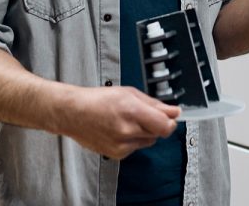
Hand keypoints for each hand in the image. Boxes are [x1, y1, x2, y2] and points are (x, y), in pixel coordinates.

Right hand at [55, 85, 180, 158]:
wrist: (73, 113)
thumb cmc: (98, 100)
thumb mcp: (130, 93)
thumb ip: (155, 104)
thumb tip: (174, 111)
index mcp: (132, 111)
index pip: (165, 125)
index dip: (171, 121)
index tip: (172, 116)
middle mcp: (128, 131)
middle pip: (158, 133)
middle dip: (157, 123)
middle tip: (143, 114)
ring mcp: (122, 145)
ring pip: (149, 141)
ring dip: (145, 131)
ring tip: (128, 120)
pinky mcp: (117, 154)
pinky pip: (136, 147)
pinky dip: (134, 139)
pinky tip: (120, 129)